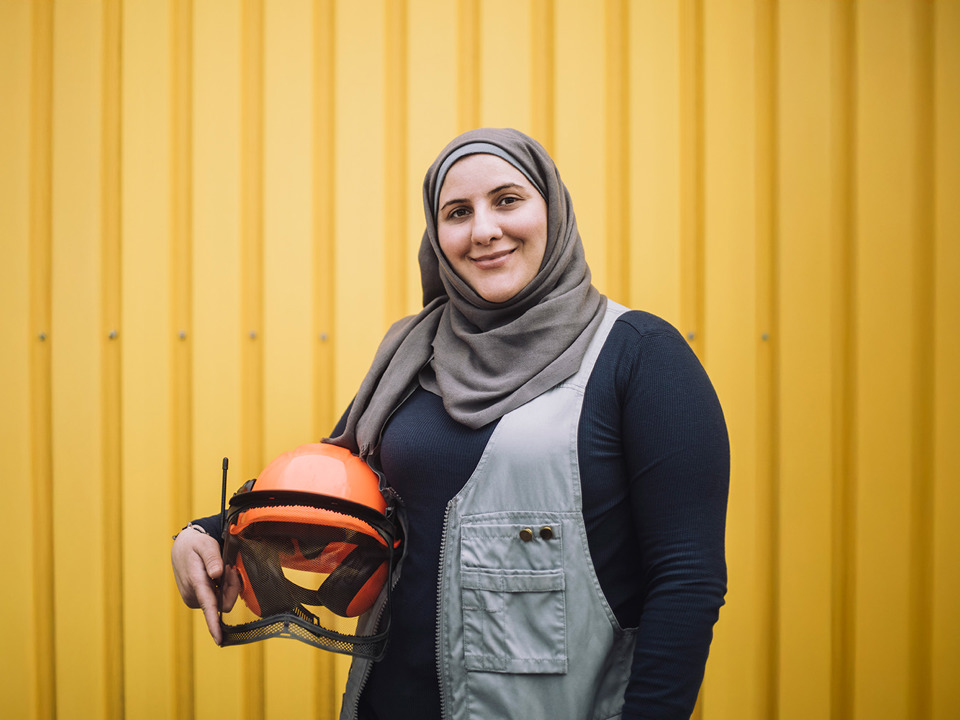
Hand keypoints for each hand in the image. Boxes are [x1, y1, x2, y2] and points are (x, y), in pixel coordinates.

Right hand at [171, 527, 223, 644]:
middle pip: (222, 603)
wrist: (182, 547)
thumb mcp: (205, 545)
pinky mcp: (196, 599)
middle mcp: (193, 595)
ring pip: (220, 602)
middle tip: (230, 567)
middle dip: (231, 588)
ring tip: (223, 569)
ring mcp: (193, 599)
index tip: (219, 639)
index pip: (208, 606)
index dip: (214, 624)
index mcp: (195, 582)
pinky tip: (219, 576)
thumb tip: (217, 574)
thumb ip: (212, 558)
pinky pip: (216, 600)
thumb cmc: (195, 545)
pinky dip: (222, 589)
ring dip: (227, 587)